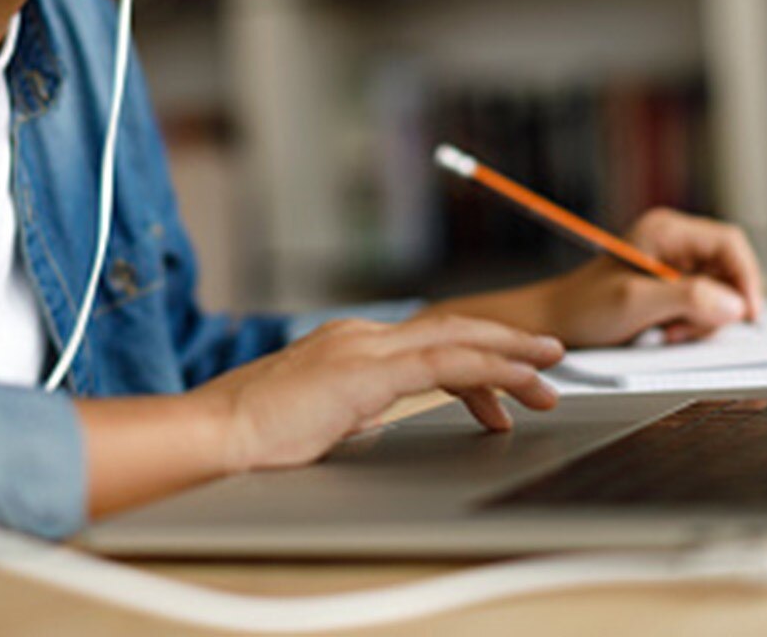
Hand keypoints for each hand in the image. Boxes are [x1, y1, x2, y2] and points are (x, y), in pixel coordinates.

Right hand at [190, 314, 562, 474]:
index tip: (505, 389)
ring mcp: (366, 348)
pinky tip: (517, 379)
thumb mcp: (316, 419)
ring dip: (510, 354)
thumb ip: (349, 409)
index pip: (427, 344)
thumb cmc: (254, 435)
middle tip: (549, 362)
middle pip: (452, 330)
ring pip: (458, 339)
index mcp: (350, 346)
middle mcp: (363, 337)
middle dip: (506, 346)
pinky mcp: (369, 372)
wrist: (217, 433)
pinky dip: (489, 368)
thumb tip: (370, 418)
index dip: (474, 361)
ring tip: (549, 372)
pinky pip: (445, 363)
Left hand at [422, 207, 763, 348]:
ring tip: (668, 331)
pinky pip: (704, 307)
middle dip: (717, 305)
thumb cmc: (582, 307)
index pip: (730, 243)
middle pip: (729, 271)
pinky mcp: (671, 287)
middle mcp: (673, 242)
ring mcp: (674, 264)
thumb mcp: (634, 303)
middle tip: (685, 328)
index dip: (746, 278)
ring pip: (720, 293)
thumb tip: (735, 304)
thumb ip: (686, 298)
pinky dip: (693, 325)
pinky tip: (666, 331)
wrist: (556, 323)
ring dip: (703, 319)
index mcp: (665, 230)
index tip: (747, 314)